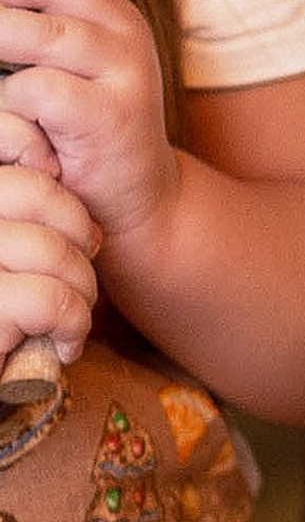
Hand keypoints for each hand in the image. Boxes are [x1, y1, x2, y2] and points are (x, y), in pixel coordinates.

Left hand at [0, 0, 178, 247]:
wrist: (135, 198)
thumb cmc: (81, 124)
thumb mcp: (73, 60)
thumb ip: (43, 19)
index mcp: (115, 10)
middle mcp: (127, 31)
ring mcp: (124, 72)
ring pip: (41, 35)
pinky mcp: (110, 116)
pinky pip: (40, 90)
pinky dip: (6, 98)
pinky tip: (2, 110)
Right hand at [0, 117, 101, 363]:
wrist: (4, 381)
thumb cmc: (11, 308)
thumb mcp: (15, 241)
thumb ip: (22, 197)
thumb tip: (59, 162)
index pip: (9, 140)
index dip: (53, 178)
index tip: (73, 225)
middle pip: (36, 191)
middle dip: (78, 234)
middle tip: (81, 271)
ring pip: (51, 249)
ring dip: (81, 289)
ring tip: (72, 313)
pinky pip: (50, 299)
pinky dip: (73, 325)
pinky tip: (64, 343)